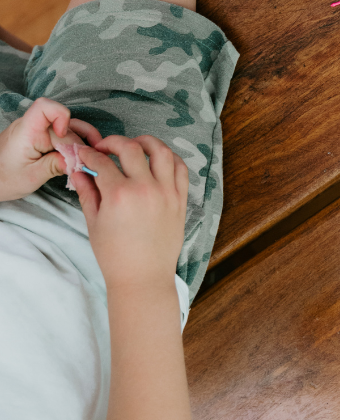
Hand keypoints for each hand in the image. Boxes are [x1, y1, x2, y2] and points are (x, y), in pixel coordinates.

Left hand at [0, 97, 94, 200]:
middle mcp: (33, 125)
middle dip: (78, 142)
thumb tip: (80, 161)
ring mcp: (38, 129)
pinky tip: (80, 154)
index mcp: (27, 131)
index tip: (64, 137)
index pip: (45, 107)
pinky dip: (73, 143)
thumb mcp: (31, 178)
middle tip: (86, 163)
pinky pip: (62, 134)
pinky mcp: (42, 136)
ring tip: (92, 155)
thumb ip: (55, 166)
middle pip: (64, 124)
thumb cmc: (4, 179)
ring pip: (68, 127)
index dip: (61, 116)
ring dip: (81, 140)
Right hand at [73, 134, 187, 290]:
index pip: (102, 162)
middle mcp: (145, 188)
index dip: (89, 154)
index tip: (84, 153)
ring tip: (134, 145)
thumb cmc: (114, 255)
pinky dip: (169, 157)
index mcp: (119, 195)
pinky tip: (157, 159)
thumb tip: (78, 170)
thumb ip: (87, 193)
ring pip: (161, 151)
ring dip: (146, 142)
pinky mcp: (181, 198)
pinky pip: (180, 167)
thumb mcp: (94, 223)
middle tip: (105, 148)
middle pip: (130, 148)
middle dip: (114, 142)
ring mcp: (166, 192)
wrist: (143, 278)